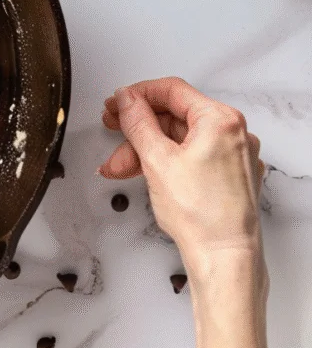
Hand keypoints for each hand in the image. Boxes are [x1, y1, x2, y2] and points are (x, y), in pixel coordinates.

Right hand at [99, 77, 264, 265]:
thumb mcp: (156, 159)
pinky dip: (164, 161)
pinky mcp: (228, 174)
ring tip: (119, 166)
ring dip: (145, 149)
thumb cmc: (202, 215)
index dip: (138, 94)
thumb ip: (138, 122)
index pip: (172, 90)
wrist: (224, 256)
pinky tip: (141, 171)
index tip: (117, 102)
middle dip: (137, 127)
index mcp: (221, 120)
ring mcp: (233, 155)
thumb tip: (127, 99)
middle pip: (174, 116)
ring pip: (179, 139)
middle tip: (113, 126)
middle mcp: (233, 133)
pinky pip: (191, 155)